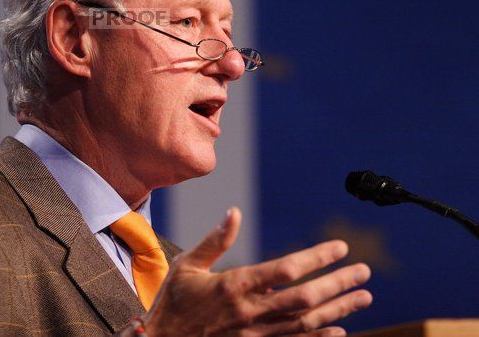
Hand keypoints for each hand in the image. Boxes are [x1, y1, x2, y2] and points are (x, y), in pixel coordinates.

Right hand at [143, 207, 371, 336]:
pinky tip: (340, 329)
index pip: (286, 269)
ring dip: (338, 309)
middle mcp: (250, 311)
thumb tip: (233, 212)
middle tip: (363, 272)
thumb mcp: (187, 265)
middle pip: (305, 298)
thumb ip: (215, 240)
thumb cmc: (174, 301)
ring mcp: (255, 334)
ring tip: (363, 298)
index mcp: (235, 285)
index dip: (317, 258)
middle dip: (338, 284)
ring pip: (306, 323)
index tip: (339, 247)